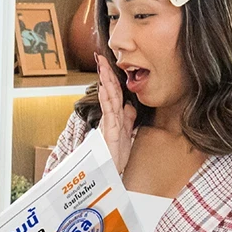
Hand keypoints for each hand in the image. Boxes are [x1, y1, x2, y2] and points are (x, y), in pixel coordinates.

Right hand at [95, 53, 137, 174]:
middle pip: (109, 91)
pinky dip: (106, 98)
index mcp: (114, 118)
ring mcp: (108, 123)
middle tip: (100, 57)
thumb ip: (128, 120)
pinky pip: (108, 111)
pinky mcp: (109, 131)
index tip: (109, 64)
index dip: (112, 78)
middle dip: (105, 73)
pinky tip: (104, 87)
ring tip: (102, 65)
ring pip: (108, 97)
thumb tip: (130, 106)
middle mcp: (109, 118)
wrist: (108, 174)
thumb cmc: (115, 157)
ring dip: (105, 80)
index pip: (114, 93)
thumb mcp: (126, 134)